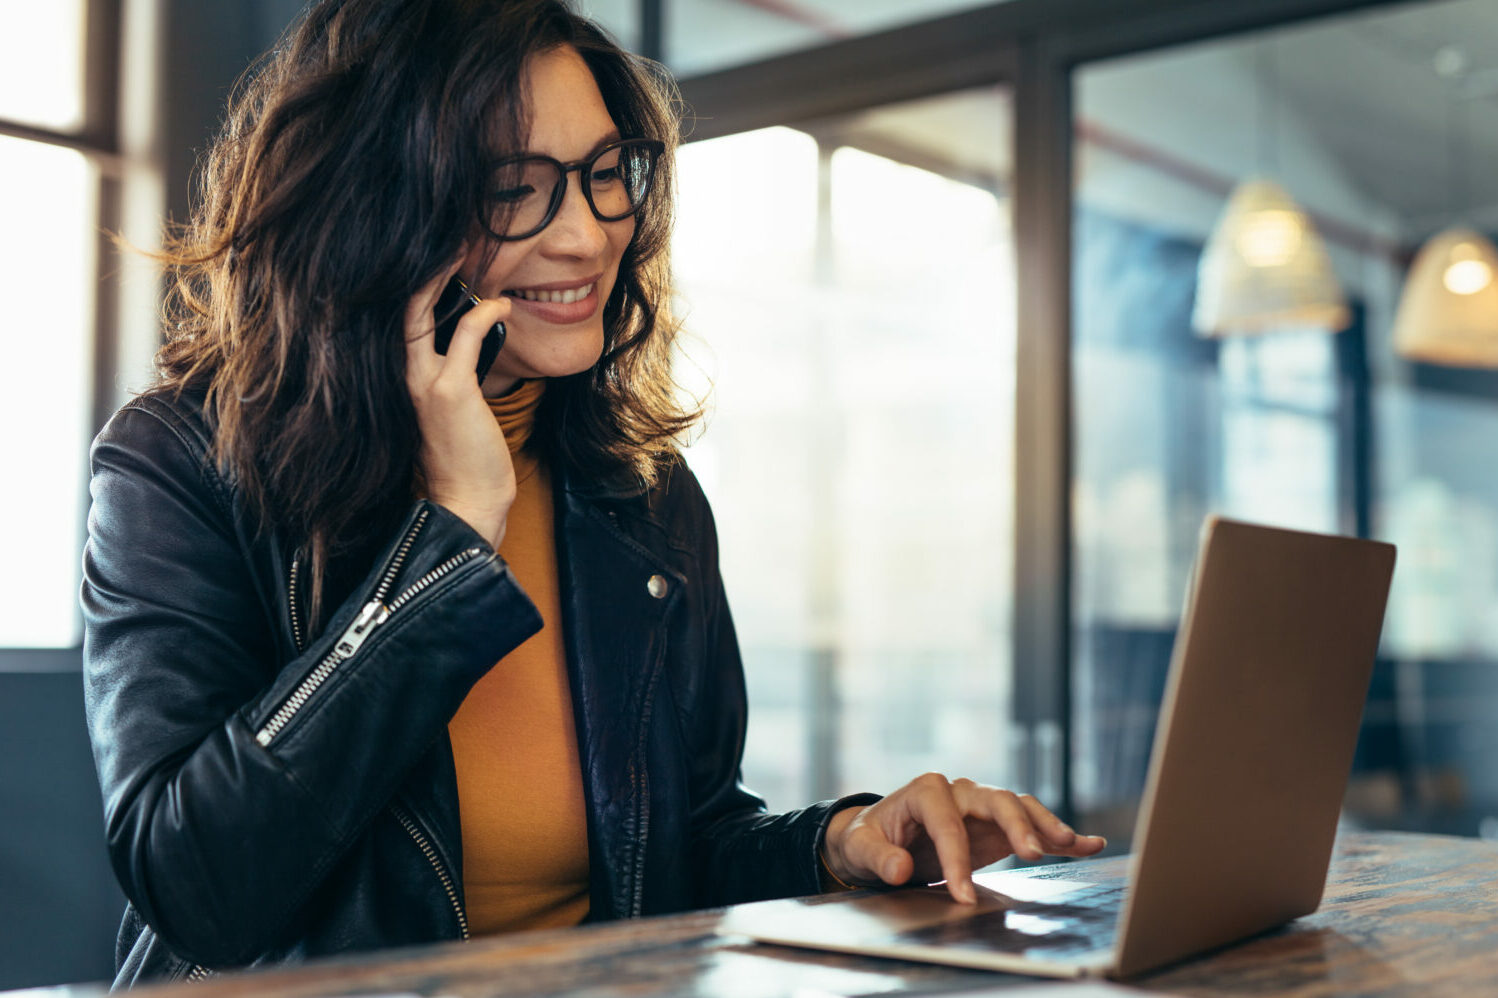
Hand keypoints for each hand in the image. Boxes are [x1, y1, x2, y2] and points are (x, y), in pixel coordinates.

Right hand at [404, 257, 515, 548]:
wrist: (466, 505)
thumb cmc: (466, 462)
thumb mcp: (454, 412)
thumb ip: (455, 376)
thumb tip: (474, 343)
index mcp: (403, 380)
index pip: (397, 322)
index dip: (411, 288)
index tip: (434, 262)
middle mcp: (404, 377)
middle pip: (398, 308)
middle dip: (419, 271)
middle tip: (445, 242)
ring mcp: (424, 382)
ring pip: (419, 312)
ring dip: (442, 278)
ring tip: (463, 253)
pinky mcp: (450, 391)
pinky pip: (464, 334)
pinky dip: (484, 313)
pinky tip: (501, 304)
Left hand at [820, 774, 1106, 903]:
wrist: (880, 838)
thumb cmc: (870, 838)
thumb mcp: (861, 847)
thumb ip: (879, 858)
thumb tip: (900, 868)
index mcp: (927, 791)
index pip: (947, 823)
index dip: (956, 859)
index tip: (962, 895)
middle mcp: (961, 791)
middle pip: (996, 800)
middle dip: (1015, 824)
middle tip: (1030, 852)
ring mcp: (984, 807)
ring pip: (1021, 808)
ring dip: (1046, 825)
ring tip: (1070, 843)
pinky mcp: (999, 828)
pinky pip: (1034, 828)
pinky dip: (1061, 837)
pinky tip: (1090, 845)